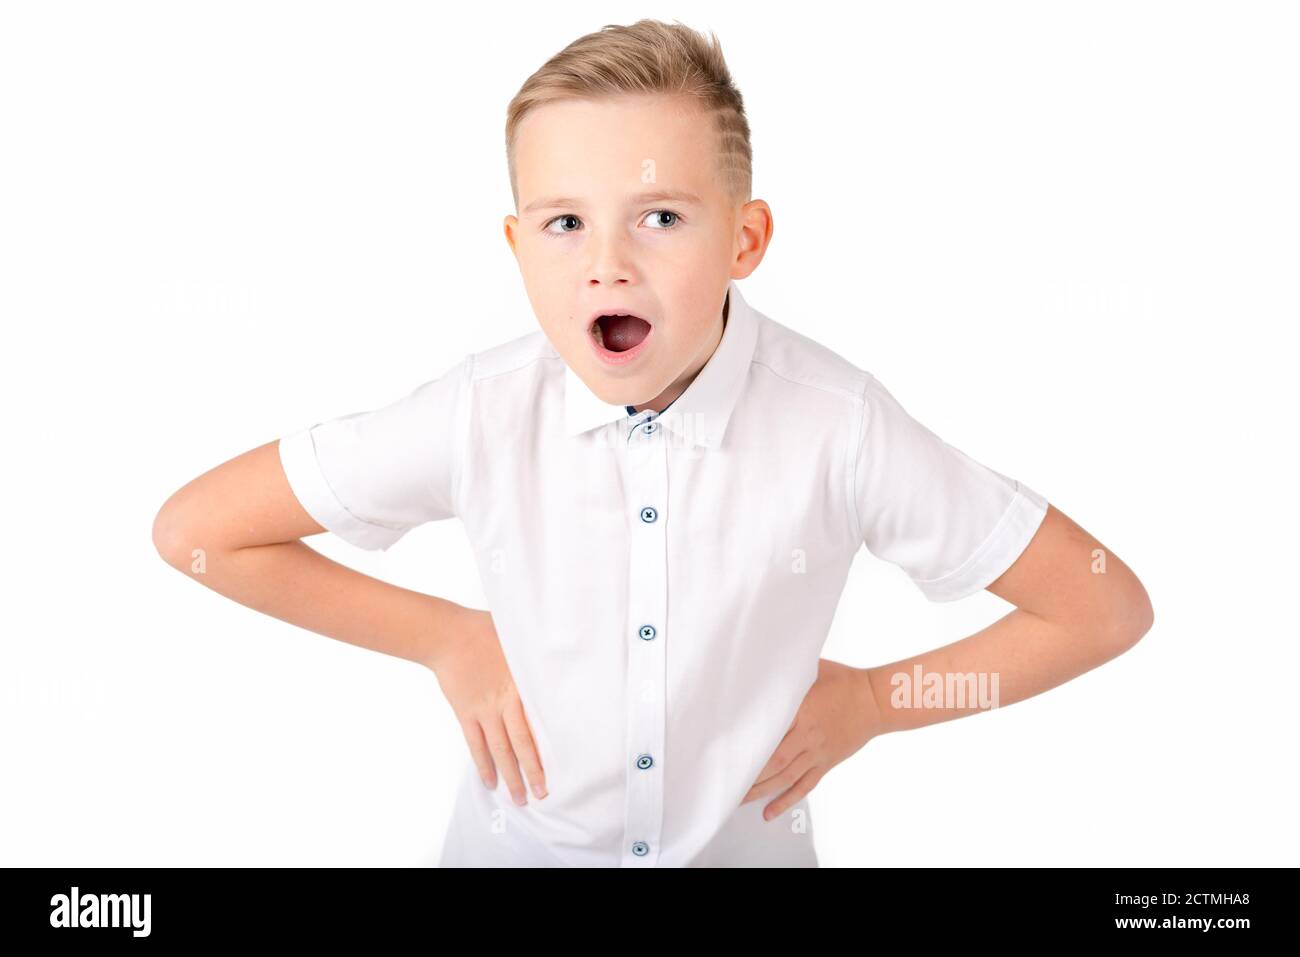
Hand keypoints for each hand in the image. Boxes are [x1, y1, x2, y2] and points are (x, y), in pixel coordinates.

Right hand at [426, 606, 546, 805]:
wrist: (449, 634)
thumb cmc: (487, 631)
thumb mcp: (520, 641)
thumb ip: (537, 658)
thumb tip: (562, 657)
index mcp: (522, 684)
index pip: (540, 721)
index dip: (550, 745)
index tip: (564, 764)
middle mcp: (504, 702)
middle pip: (522, 743)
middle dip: (533, 771)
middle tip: (544, 794)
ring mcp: (483, 710)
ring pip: (499, 750)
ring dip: (510, 776)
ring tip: (519, 798)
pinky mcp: (465, 713)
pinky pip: (475, 745)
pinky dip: (483, 765)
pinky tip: (490, 782)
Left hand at [741, 658, 882, 819]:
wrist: (875, 701)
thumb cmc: (843, 680)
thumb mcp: (814, 668)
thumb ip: (788, 671)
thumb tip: (762, 661)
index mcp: (800, 710)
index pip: (768, 729)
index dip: (747, 742)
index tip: (725, 749)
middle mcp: (807, 735)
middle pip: (773, 761)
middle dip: (748, 775)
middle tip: (725, 783)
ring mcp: (817, 753)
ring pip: (785, 777)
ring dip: (761, 791)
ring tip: (738, 801)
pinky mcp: (825, 763)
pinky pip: (804, 786)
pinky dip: (787, 800)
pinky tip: (770, 812)